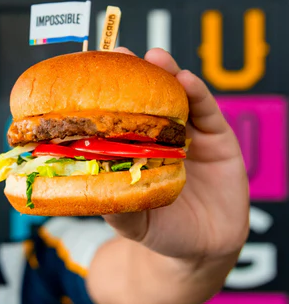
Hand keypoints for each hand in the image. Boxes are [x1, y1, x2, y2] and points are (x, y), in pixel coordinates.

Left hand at [103, 47, 249, 262]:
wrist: (203, 249)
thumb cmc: (161, 231)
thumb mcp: (132, 222)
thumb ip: (116, 205)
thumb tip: (86, 187)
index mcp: (134, 150)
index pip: (119, 116)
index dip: (108, 95)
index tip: (90, 72)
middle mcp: (159, 138)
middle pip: (147, 98)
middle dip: (135, 74)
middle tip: (121, 53)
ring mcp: (188, 135)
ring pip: (177, 97)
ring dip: (166, 73)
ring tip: (154, 58)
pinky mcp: (218, 139)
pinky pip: (208, 112)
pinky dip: (198, 94)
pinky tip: (186, 80)